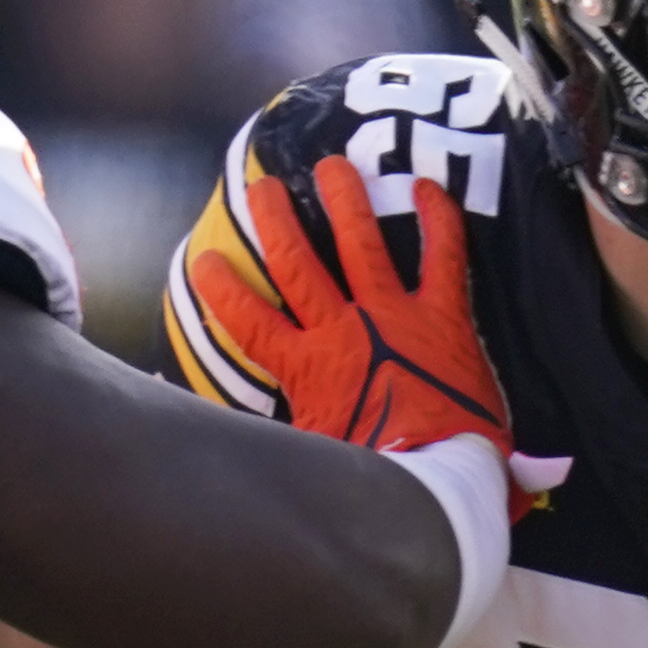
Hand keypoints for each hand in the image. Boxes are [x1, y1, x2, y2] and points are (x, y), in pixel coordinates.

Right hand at [192, 154, 512, 465]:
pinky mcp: (443, 317)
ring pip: (360, 243)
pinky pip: (442, 256)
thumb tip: (239, 447)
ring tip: (331, 165)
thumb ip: (285, 438)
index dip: (222, 290)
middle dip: (275, 221)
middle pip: (296, 263)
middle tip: (261, 188)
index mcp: (306, 369)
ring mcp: (393, 316)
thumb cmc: (378, 479)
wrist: (438, 483)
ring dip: (344, 199)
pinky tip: (427, 187)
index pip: (249, 321)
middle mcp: (343, 331)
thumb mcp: (313, 460)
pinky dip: (437, 219)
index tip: (204, 263)